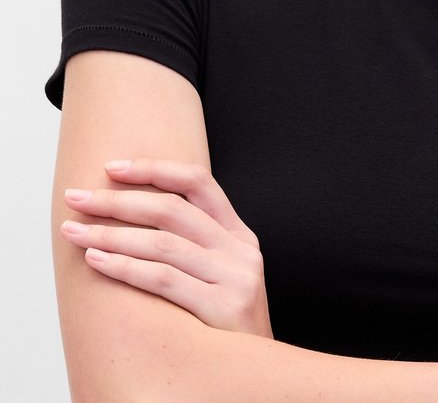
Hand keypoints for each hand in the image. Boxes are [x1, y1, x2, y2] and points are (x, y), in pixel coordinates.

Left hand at [61, 159, 271, 336]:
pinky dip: (124, 267)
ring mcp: (234, 276)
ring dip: (111, 234)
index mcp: (239, 234)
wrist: (254, 377)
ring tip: (75, 232)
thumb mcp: (220, 275)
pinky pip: (163, 279)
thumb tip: (130, 216)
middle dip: (118, 200)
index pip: (197, 182)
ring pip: (163, 242)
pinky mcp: (222, 307)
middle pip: (172, 209)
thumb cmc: (222, 327)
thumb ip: (193, 246)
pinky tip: (96, 261)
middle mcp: (239, 249)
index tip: (111, 167)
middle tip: (77, 198)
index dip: (154, 169)